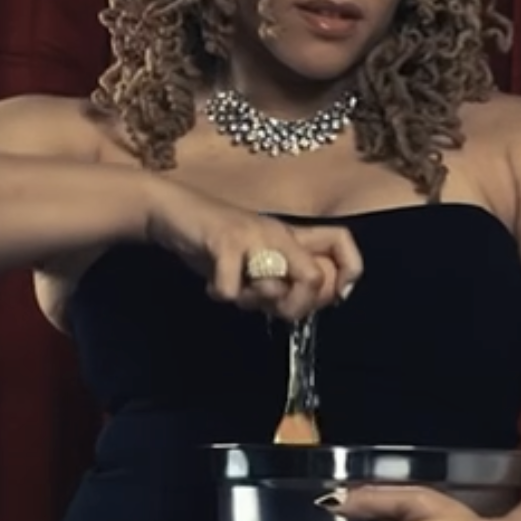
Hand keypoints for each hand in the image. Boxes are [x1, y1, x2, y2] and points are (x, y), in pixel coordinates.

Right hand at [145, 179, 362, 322]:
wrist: (172, 213)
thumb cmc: (215, 244)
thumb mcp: (255, 262)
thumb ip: (283, 279)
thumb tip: (315, 302)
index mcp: (290, 236)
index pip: (342, 242)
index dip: (349, 271)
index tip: (334, 296)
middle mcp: (278, 233)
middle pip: (316, 279)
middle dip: (294, 307)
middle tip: (268, 306)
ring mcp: (252, 236)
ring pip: (276, 288)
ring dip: (251, 301)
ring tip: (234, 290)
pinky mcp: (224, 241)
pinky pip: (231, 289)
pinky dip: (218, 294)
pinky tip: (210, 283)